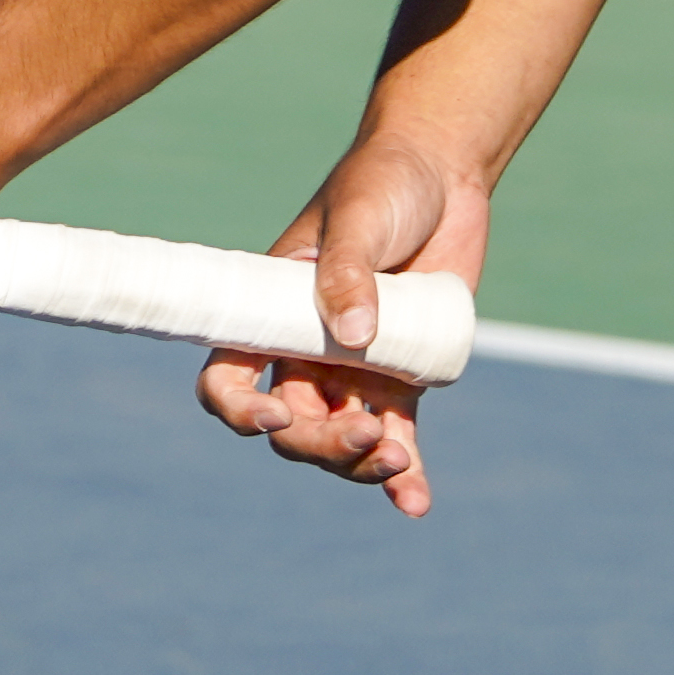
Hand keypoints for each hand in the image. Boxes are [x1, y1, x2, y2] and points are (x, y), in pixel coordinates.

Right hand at [199, 132, 490, 520]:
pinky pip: (398, 435)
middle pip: (292, 425)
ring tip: (399, 463)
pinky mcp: (403, 374)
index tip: (277, 414)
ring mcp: (355, 367)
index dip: (240, 408)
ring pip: (342, 440)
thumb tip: (354, 340)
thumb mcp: (358, 217)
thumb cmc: (382, 182)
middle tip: (368, 437)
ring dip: (363, 465)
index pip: (231, 377)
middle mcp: (306, 349)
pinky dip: (404, 474)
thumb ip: (348, 272)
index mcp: (270, 313)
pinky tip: (415, 504)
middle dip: (321, 446)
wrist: (442, 170)